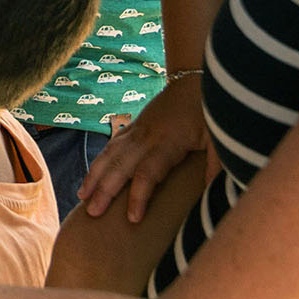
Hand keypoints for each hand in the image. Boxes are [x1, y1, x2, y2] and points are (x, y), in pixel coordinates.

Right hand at [78, 75, 208, 221]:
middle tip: (91, 212)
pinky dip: (99, 161)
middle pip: (120, 166)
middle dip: (104, 190)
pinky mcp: (133, 127)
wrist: (193, 79)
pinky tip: (91, 176)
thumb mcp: (217, 137)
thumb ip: (215, 165)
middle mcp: (146, 137)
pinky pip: (112, 146)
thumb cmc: (207, 110)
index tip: (132, 219)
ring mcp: (137, 131)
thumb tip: (212, 195)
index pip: (148, 173)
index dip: (138, 196)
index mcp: (167, 142)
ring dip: (94, 175)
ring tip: (81, 196)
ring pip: (110, 154)